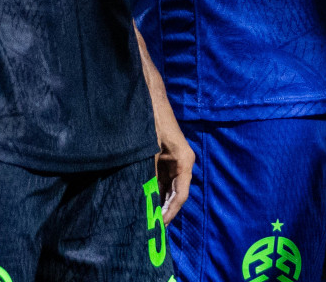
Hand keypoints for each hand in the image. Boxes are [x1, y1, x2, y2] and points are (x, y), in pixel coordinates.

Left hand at [151, 96, 193, 225]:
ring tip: (144, 219)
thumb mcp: (149, 150)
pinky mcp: (162, 159)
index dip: (170, 212)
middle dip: (163, 210)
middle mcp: (181, 163)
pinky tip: (141, 202)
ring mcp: (172, 161)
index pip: (181, 194)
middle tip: (150, 228)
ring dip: (156, 202)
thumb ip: (149, 173)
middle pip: (175, 194)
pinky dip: (151, 192)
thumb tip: (145, 199)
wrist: (148, 97)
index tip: (159, 226)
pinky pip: (159, 180)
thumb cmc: (152, 121)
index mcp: (184, 161)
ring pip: (166, 188)